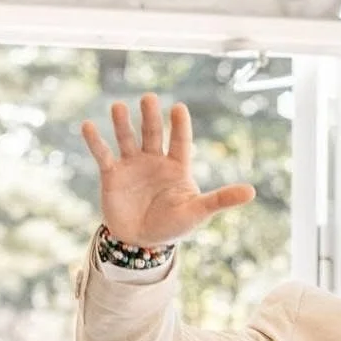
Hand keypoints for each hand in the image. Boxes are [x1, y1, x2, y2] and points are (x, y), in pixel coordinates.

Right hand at [81, 93, 254, 246]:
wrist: (141, 242)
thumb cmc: (172, 226)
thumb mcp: (198, 212)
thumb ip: (221, 199)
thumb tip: (251, 191)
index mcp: (177, 166)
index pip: (180, 141)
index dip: (179, 126)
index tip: (179, 108)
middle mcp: (154, 160)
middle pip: (152, 133)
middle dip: (150, 116)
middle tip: (149, 98)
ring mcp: (132, 165)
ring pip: (127, 138)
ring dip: (122, 124)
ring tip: (118, 107)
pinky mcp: (112, 175)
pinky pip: (103, 155)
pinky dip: (96, 141)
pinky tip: (89, 126)